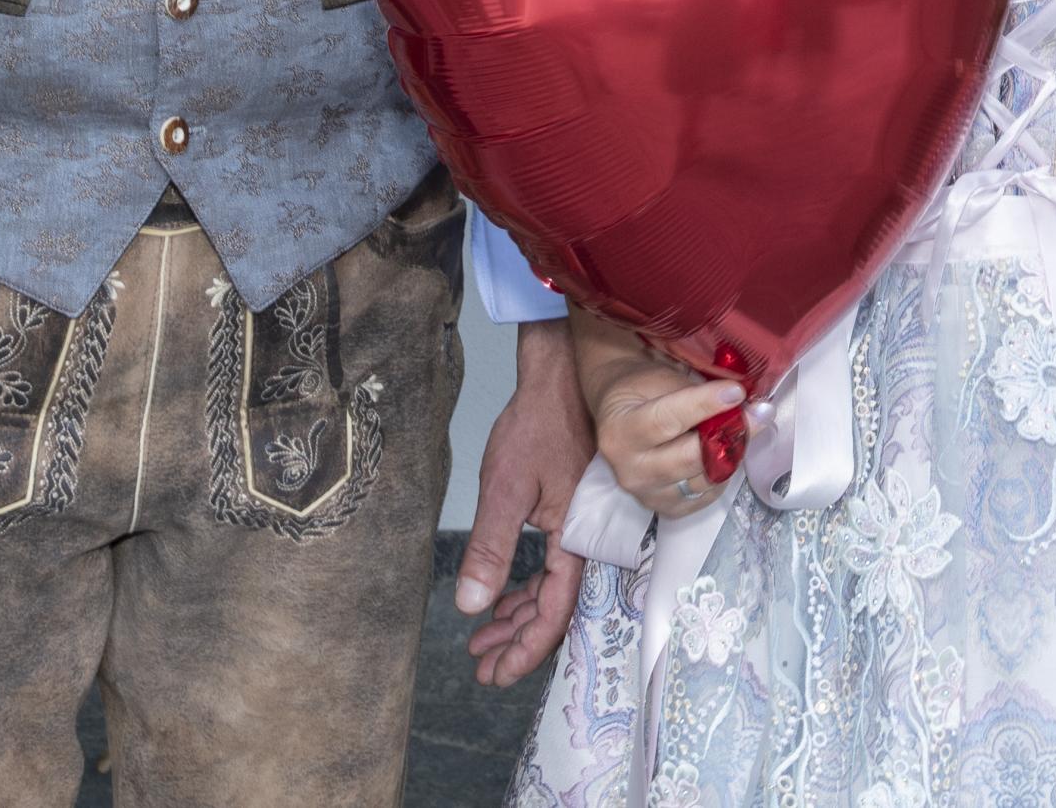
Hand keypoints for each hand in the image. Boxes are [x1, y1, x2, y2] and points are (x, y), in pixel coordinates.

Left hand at [460, 322, 592, 686]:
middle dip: (516, 643)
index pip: (553, 615)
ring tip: (482, 640)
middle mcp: (587, 545)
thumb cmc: (537, 426)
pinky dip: (526, 590)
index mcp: (576, 543)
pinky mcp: (572, 519)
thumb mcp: (505, 488)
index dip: (523, 651)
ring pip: (552, 593)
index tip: (493, 675)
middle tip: (481, 666)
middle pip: (554, 612)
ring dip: (518, 618)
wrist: (560, 380)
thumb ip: (490, 548)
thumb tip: (469, 605)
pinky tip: (501, 598)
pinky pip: (553, 571)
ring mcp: (581, 533)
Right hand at [574, 322, 741, 521]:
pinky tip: (726, 451)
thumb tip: (742, 401)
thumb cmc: (640, 390)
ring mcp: (648, 494)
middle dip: (730, 434)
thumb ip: (696, 393)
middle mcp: (630, 470)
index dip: (704, 405)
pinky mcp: (667, 509)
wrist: (618, 417)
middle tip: (759, 413)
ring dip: (732, 453)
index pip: (666, 421)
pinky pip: (707, 495)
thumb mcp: (660, 380)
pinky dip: (722, 473)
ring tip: (746, 428)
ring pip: (704, 480)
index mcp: (620, 432)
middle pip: (689, 459)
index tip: (736, 391)